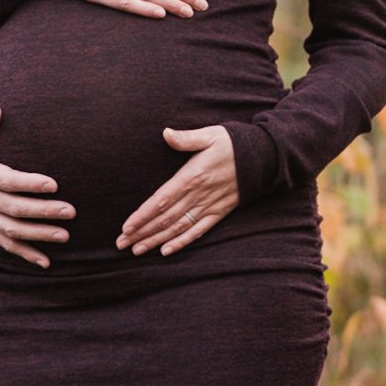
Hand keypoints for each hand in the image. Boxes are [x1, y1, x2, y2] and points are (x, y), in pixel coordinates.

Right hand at [0, 105, 72, 267]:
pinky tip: (45, 261)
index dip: (29, 184)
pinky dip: (24, 253)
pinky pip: (3, 242)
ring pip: (11, 230)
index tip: (53, 184)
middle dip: (43, 212)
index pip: (5, 180)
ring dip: (38, 234)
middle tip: (70, 211)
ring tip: (64, 235)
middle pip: (13, 208)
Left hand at [116, 125, 236, 255]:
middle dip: (142, 232)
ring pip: (177, 228)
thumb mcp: (209, 135)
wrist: (264, 158)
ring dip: (156, 240)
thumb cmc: (232, 143)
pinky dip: (182, 243)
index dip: (142, 215)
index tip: (126, 227)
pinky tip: (166, 252)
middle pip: (165, 218)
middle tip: (121, 244)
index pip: (161, 200)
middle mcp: (198, 195)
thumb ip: (186, 138)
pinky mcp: (219, 213)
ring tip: (137, 250)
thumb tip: (165, 133)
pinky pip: (198, 231)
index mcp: (192, 176)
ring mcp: (209, 206)